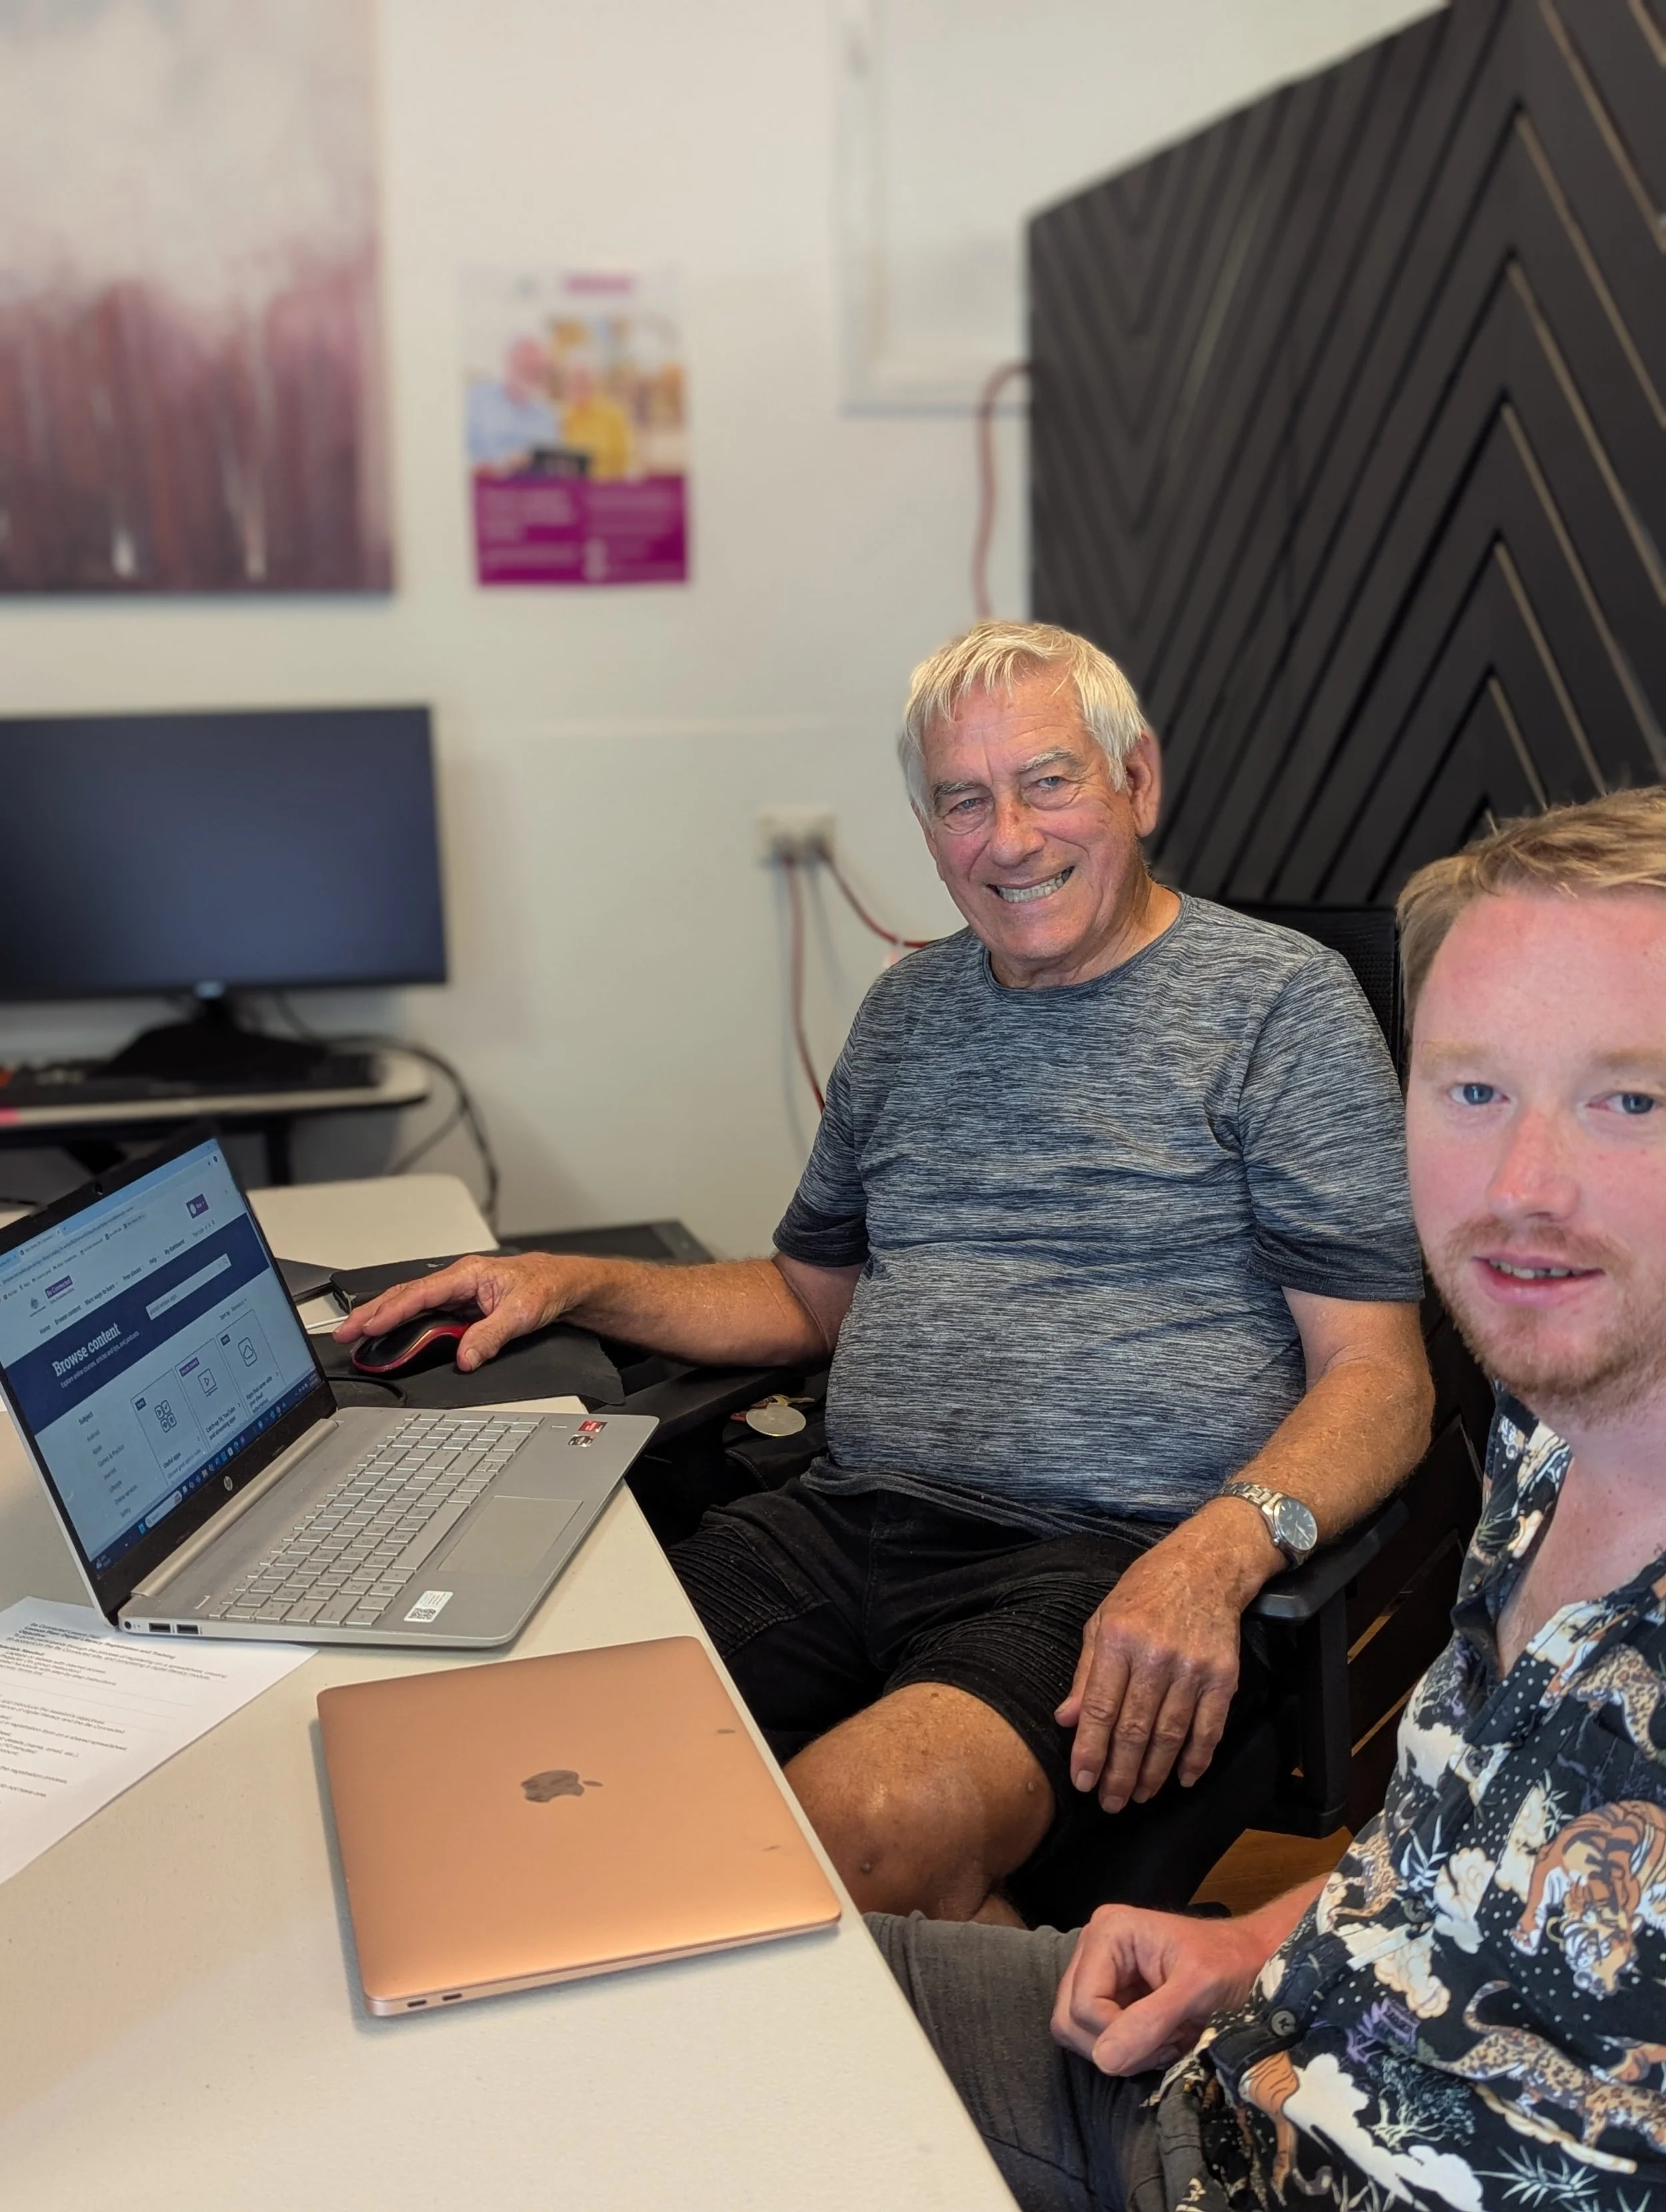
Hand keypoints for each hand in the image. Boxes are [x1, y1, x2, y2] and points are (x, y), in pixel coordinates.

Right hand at [333, 1251, 587, 1370]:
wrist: (565, 1285)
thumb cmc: (546, 1287)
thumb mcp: (523, 1314)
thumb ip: (491, 1335)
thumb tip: (466, 1357)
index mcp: (468, 1274)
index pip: (420, 1294)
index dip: (392, 1311)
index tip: (368, 1326)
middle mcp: (458, 1282)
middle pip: (405, 1297)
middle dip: (371, 1313)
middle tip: (344, 1332)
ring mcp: (458, 1294)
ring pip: (411, 1305)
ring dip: (383, 1318)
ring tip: (355, 1334)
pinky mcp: (461, 1307)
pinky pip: (425, 1315)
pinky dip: (402, 1324)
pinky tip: (388, 1335)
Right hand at [1051, 1903, 1271, 2074]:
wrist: (1253, 1961)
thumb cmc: (1232, 1965)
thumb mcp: (1197, 1990)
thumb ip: (1150, 2021)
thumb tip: (1105, 2060)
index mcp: (1108, 1932)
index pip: (1082, 2004)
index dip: (1116, 2035)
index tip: (1165, 2040)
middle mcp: (1093, 1947)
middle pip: (1069, 2019)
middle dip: (1115, 2044)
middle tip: (1163, 2043)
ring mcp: (1099, 1971)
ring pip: (1077, 2032)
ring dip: (1122, 2050)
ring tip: (1165, 2041)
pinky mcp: (1109, 1993)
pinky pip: (1096, 2036)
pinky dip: (1128, 2048)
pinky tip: (1161, 2039)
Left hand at [1054, 1503, 1276, 1810]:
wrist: (1206, 1567)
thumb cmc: (1145, 1593)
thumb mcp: (1102, 1620)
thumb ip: (1085, 1673)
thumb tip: (1065, 1719)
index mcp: (1117, 1639)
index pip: (1099, 1708)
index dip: (1089, 1750)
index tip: (1082, 1782)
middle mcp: (1155, 1656)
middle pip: (1134, 1729)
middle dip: (1120, 1774)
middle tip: (1110, 1803)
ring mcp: (1193, 1668)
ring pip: (1170, 1735)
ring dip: (1154, 1773)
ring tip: (1140, 1796)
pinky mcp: (1224, 1676)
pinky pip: (1209, 1728)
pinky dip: (1196, 1759)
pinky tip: (1182, 1779)